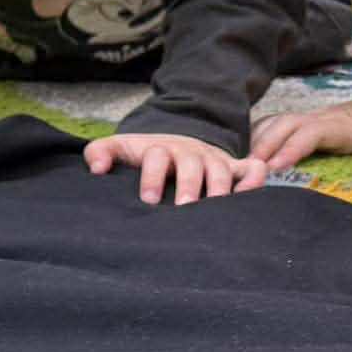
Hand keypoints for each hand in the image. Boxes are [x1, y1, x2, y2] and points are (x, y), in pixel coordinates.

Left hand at [84, 132, 268, 204]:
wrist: (173, 142)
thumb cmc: (143, 154)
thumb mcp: (120, 148)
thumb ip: (100, 152)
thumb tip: (95, 169)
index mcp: (160, 150)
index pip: (157, 157)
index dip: (153, 176)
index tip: (149, 199)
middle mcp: (189, 154)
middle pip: (192, 165)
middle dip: (189, 185)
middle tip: (184, 207)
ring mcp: (212, 160)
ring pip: (221, 170)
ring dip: (220, 188)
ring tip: (216, 209)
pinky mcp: (232, 168)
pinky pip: (251, 169)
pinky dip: (255, 179)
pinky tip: (249, 196)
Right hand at [250, 91, 351, 170]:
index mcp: (344, 124)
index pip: (310, 132)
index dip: (290, 148)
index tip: (273, 167)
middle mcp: (322, 118)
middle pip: (283, 125)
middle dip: (262, 146)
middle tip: (245, 173)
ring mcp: (312, 119)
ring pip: (275, 124)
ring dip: (256, 142)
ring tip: (240, 167)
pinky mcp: (308, 124)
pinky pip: (275, 126)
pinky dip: (258, 137)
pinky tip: (248, 155)